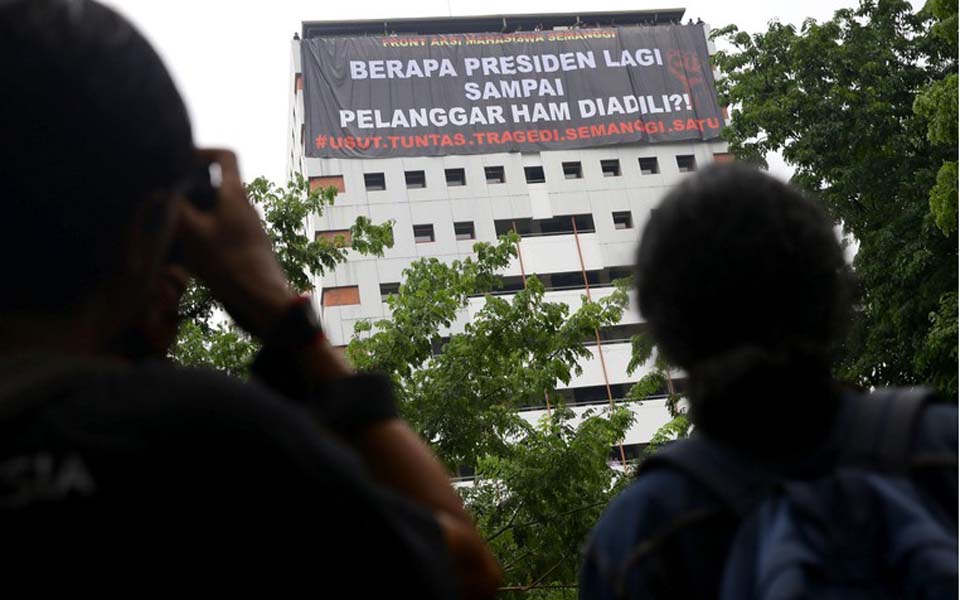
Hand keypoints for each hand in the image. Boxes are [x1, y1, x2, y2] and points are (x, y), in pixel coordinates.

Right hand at [174, 148, 295, 338]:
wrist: (262, 299)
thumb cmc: (229, 263)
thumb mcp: (192, 232)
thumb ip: (175, 206)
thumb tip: (161, 188)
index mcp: (235, 194)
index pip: (225, 155)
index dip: (202, 151)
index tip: (180, 162)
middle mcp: (246, 205)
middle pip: (218, 183)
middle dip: (191, 187)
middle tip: (167, 200)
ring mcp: (249, 226)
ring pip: (218, 208)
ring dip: (196, 213)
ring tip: (173, 228)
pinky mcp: (248, 245)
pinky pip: (222, 229)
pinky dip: (204, 232)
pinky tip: (188, 253)